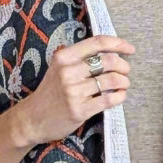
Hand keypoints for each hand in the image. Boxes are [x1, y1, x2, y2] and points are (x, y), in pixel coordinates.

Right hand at [18, 34, 134, 145]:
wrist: (32, 119)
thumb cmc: (50, 92)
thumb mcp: (57, 67)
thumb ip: (78, 57)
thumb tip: (110, 50)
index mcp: (64, 57)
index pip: (97, 43)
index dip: (118, 44)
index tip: (130, 49)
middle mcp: (68, 71)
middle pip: (108, 61)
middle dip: (124, 66)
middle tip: (126, 71)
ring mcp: (74, 91)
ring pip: (111, 80)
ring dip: (124, 82)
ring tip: (124, 84)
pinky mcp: (80, 110)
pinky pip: (109, 100)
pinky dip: (120, 96)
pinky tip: (120, 95)